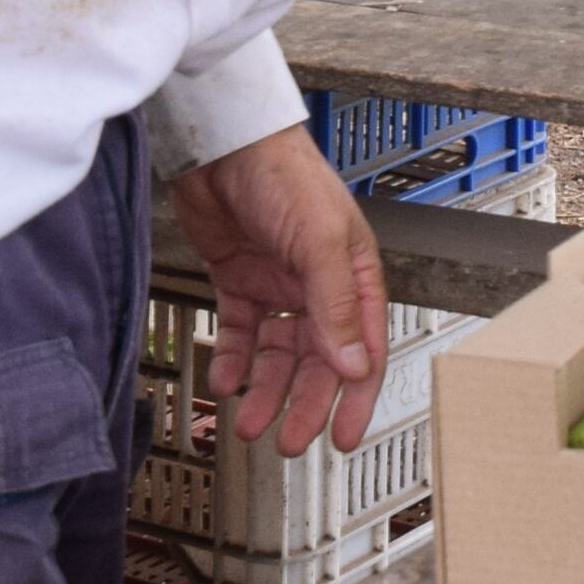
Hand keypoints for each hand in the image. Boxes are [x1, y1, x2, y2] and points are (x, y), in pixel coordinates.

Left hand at [168, 126, 386, 459]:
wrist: (221, 140)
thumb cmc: (283, 173)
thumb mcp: (318, 240)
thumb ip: (335, 305)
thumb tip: (354, 366)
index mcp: (354, 275)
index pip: (363, 349)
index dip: (356, 397)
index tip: (343, 438)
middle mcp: (319, 284)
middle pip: (319, 361)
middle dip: (305, 404)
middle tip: (289, 443)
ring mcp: (277, 283)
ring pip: (277, 354)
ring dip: (266, 390)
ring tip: (247, 422)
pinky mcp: (238, 278)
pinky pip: (238, 332)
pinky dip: (231, 359)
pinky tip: (222, 379)